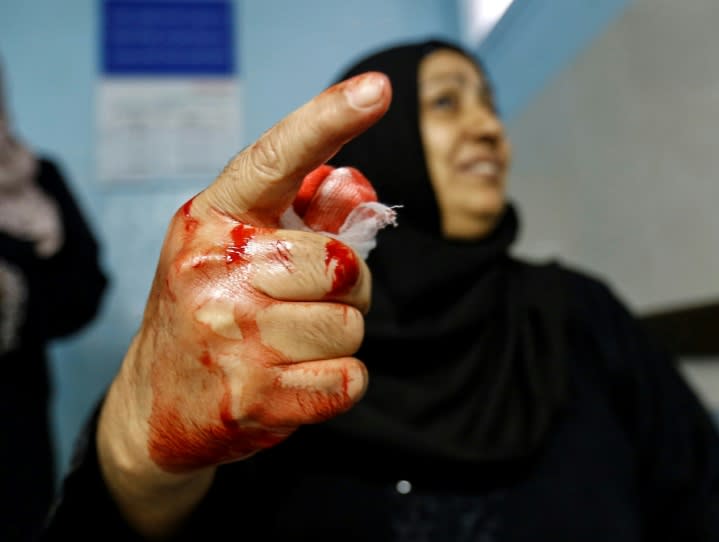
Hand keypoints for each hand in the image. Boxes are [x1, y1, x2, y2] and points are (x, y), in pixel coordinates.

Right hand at [96, 71, 390, 534]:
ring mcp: (230, 336)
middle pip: (343, 263)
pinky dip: (340, 382)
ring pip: (351, 325)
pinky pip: (349, 378)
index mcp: (212, 220)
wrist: (156, 402)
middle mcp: (213, 269)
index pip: (275, 158)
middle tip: (311, 301)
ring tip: (294, 343)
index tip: (379, 88)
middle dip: (347, 286)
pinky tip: (298, 379)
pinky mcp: (251, 396)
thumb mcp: (233, 251)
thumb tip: (358, 189)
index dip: (329, 118)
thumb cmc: (209, 312)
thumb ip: (295, 217)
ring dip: (340, 336)